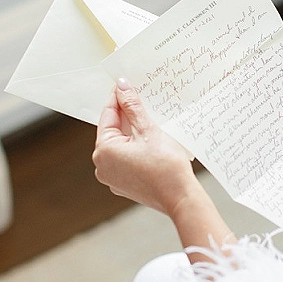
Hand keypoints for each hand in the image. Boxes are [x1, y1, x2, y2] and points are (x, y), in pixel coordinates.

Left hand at [93, 79, 196, 215]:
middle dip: (127, 116)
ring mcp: (112, 178)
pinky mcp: (125, 184)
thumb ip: (132, 106)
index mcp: (103, 151)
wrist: (180, 197)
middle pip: (113, 131)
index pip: (107, 115)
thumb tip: (122, 87)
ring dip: (133, 132)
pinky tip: (151, 142)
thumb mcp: (148, 129)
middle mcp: (102, 166)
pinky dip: (136, 149)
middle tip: (142, 100)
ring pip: (121, 145)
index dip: (118, 98)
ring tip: (150, 120)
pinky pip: (126, 159)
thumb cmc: (166, 166)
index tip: (125, 85)